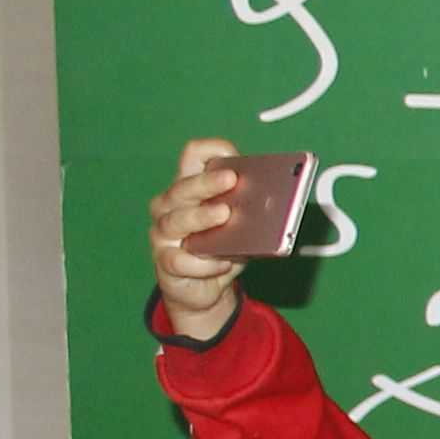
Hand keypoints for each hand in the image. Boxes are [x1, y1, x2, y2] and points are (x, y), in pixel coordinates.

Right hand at [147, 137, 249, 342]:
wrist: (206, 288)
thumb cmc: (223, 248)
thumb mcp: (242, 224)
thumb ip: (252, 210)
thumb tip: (276, 203)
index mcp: (190, 187)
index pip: (193, 156)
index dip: (211, 150)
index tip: (232, 154)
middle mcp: (170, 205)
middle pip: (183, 187)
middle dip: (207, 182)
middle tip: (231, 179)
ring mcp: (163, 233)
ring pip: (176, 221)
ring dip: (201, 217)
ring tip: (225, 214)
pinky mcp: (165, 262)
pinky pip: (180, 261)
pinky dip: (203, 263)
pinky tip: (222, 263)